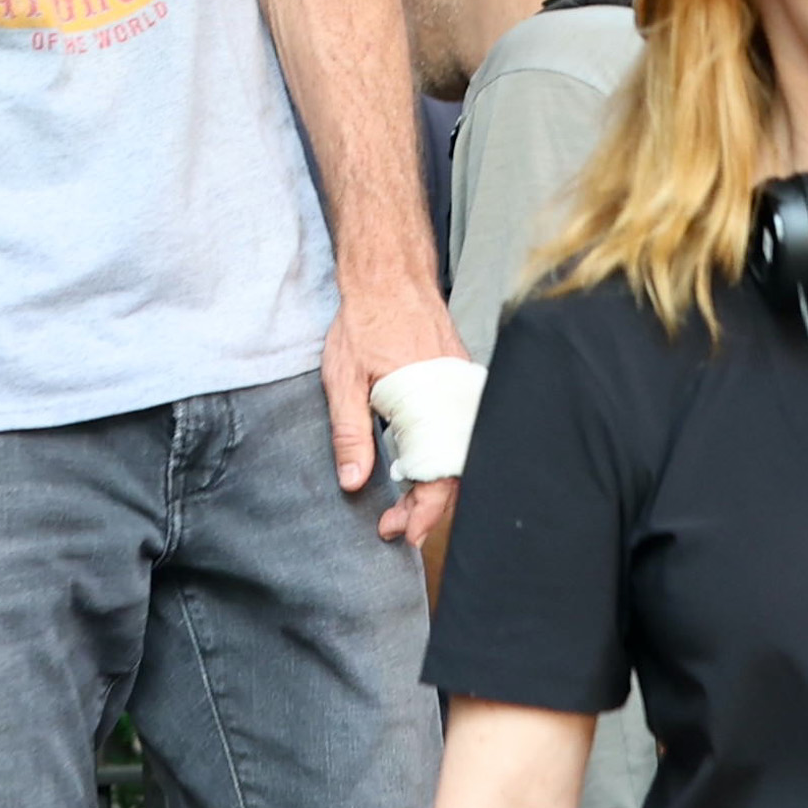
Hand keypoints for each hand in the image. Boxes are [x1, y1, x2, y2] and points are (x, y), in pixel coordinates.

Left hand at [322, 272, 466, 545]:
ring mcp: (462, 391)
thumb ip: (349, 432)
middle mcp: (456, 400)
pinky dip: (443, 457)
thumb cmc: (365, 321)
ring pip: (460, 454)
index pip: (437, 478)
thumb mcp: (344, 378)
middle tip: (396, 528)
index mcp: (430, 404)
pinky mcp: (460, 383)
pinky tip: (420, 468)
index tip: (399, 532)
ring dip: (435, 486)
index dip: (421, 513)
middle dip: (427, 509)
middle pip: (454, 473)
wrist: (389, 275)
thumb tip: (353, 481)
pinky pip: (461, 431)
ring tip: (407, 507)